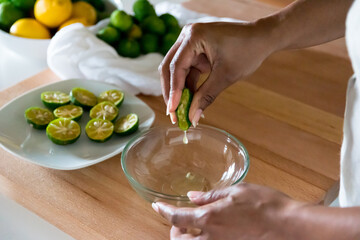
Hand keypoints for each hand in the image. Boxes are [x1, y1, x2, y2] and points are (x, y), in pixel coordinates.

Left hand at [152, 183, 306, 239]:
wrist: (290, 227)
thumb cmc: (266, 205)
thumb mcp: (237, 191)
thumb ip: (211, 195)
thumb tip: (193, 196)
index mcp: (210, 218)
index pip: (177, 217)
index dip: (164, 211)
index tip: (157, 206)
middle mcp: (211, 237)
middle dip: (173, 231)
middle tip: (178, 221)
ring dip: (186, 239)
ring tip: (191, 229)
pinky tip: (211, 233)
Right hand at [158, 21, 275, 125]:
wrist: (262, 38)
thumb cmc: (248, 51)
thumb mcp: (226, 76)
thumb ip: (206, 96)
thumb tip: (193, 117)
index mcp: (194, 37)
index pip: (176, 67)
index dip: (173, 91)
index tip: (173, 110)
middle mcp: (187, 37)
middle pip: (169, 68)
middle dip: (171, 92)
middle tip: (173, 114)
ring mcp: (190, 43)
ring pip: (176, 71)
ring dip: (178, 91)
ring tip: (181, 111)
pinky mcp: (195, 51)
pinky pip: (187, 71)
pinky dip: (188, 86)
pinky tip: (190, 102)